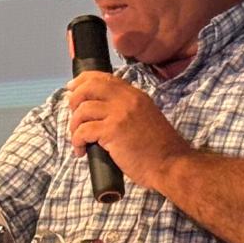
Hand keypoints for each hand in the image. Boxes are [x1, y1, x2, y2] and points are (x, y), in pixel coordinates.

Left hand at [66, 72, 191, 190]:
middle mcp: (127, 100)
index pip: (104, 78)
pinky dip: (77, 141)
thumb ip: (127, 110)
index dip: (83, 80)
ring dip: (74, 125)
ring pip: (83, 109)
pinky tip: (81, 150)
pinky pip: (83, 130)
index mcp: (135, 95)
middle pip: (90, 87)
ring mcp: (120, 114)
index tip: (72, 87)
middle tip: (72, 114)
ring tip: (79, 139)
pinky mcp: (112, 131)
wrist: (171, 164)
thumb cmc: (159, 149)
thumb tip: (100, 110)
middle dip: (74, 98)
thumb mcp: (146, 118)